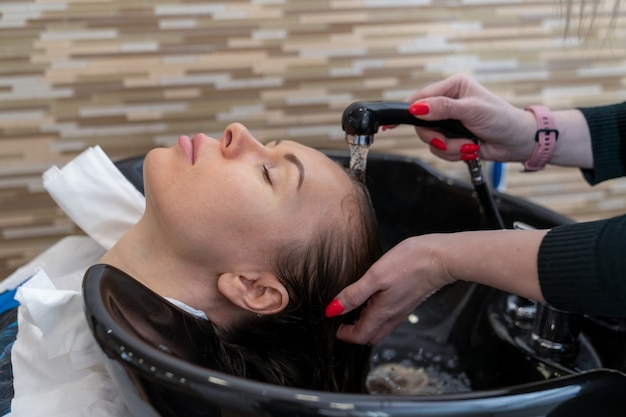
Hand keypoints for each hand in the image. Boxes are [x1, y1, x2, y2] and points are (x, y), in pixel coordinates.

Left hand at [327, 235, 455, 344]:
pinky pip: (390, 317)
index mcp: (382, 313)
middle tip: (341, 318)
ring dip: (365, 323)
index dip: (344, 334)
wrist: (442, 258)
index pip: (360, 337)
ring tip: (354, 307)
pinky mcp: (409, 301)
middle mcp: (393, 316)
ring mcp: (402, 310)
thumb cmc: (410, 263)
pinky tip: (373, 298)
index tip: (332, 322)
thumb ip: (354, 294)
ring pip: (381, 327)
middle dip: (354, 332)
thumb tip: (333, 310)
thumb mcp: (375, 276)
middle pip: (371, 336)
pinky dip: (377, 314)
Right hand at [405, 73, 536, 162]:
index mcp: (453, 87)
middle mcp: (447, 103)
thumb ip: (443, 108)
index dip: (407, 111)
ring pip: (430, 140)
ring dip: (448, 147)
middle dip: (436, 136)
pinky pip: (439, 151)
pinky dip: (453, 154)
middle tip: (448, 140)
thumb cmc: (501, 119)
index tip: (391, 122)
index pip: (421, 98)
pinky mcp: (452, 138)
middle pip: (421, 123)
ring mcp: (449, 122)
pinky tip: (469, 149)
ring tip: (467, 145)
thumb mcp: (472, 110)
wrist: (517, 142)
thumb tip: (417, 108)